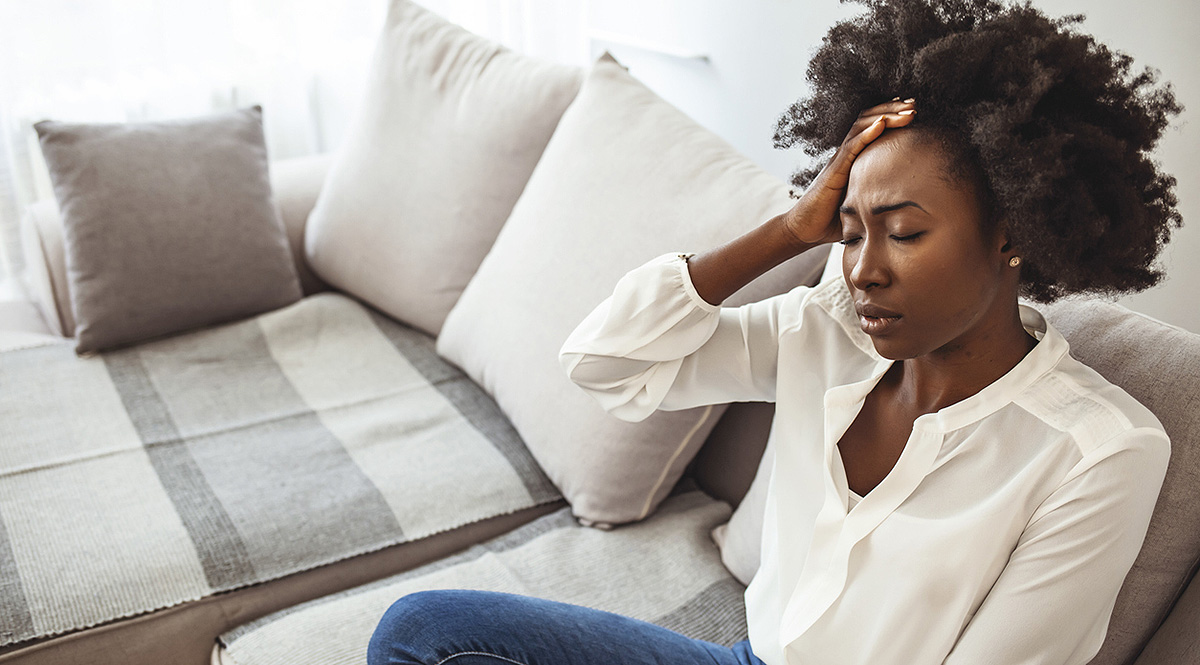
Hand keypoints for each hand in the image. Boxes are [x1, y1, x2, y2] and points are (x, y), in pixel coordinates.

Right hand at [781, 98, 916, 246]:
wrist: (804, 229)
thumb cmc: (832, 219)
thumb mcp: (863, 203)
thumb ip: (879, 195)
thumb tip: (906, 202)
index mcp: (853, 158)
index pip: (872, 127)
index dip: (891, 115)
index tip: (912, 110)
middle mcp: (845, 154)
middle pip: (869, 120)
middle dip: (893, 109)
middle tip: (915, 104)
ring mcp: (838, 160)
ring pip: (862, 128)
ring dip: (886, 116)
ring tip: (907, 110)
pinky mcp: (833, 171)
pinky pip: (851, 147)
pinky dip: (867, 133)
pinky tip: (882, 124)